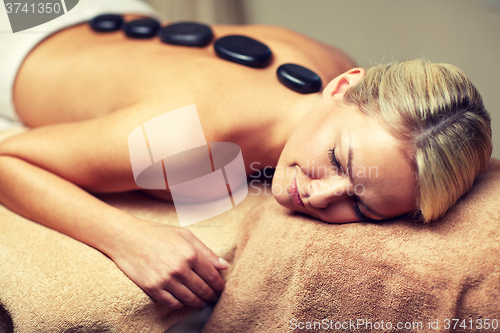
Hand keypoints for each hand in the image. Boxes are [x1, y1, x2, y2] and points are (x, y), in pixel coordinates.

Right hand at [109, 220, 228, 308]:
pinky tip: (184, 301)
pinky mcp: (153, 288)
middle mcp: (179, 268)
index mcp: (190, 253)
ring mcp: (165, 280)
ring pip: (189, 299)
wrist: (127, 238)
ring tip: (202, 301)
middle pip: (203, 289)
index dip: (219, 284)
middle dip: (211, 295)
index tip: (220, 288)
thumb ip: (206, 251)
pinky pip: (172, 303)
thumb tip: (224, 265)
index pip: (212, 275)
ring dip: (199, 302)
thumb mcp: (185, 235)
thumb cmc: (158, 234)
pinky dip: (181, 304)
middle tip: (214, 297)